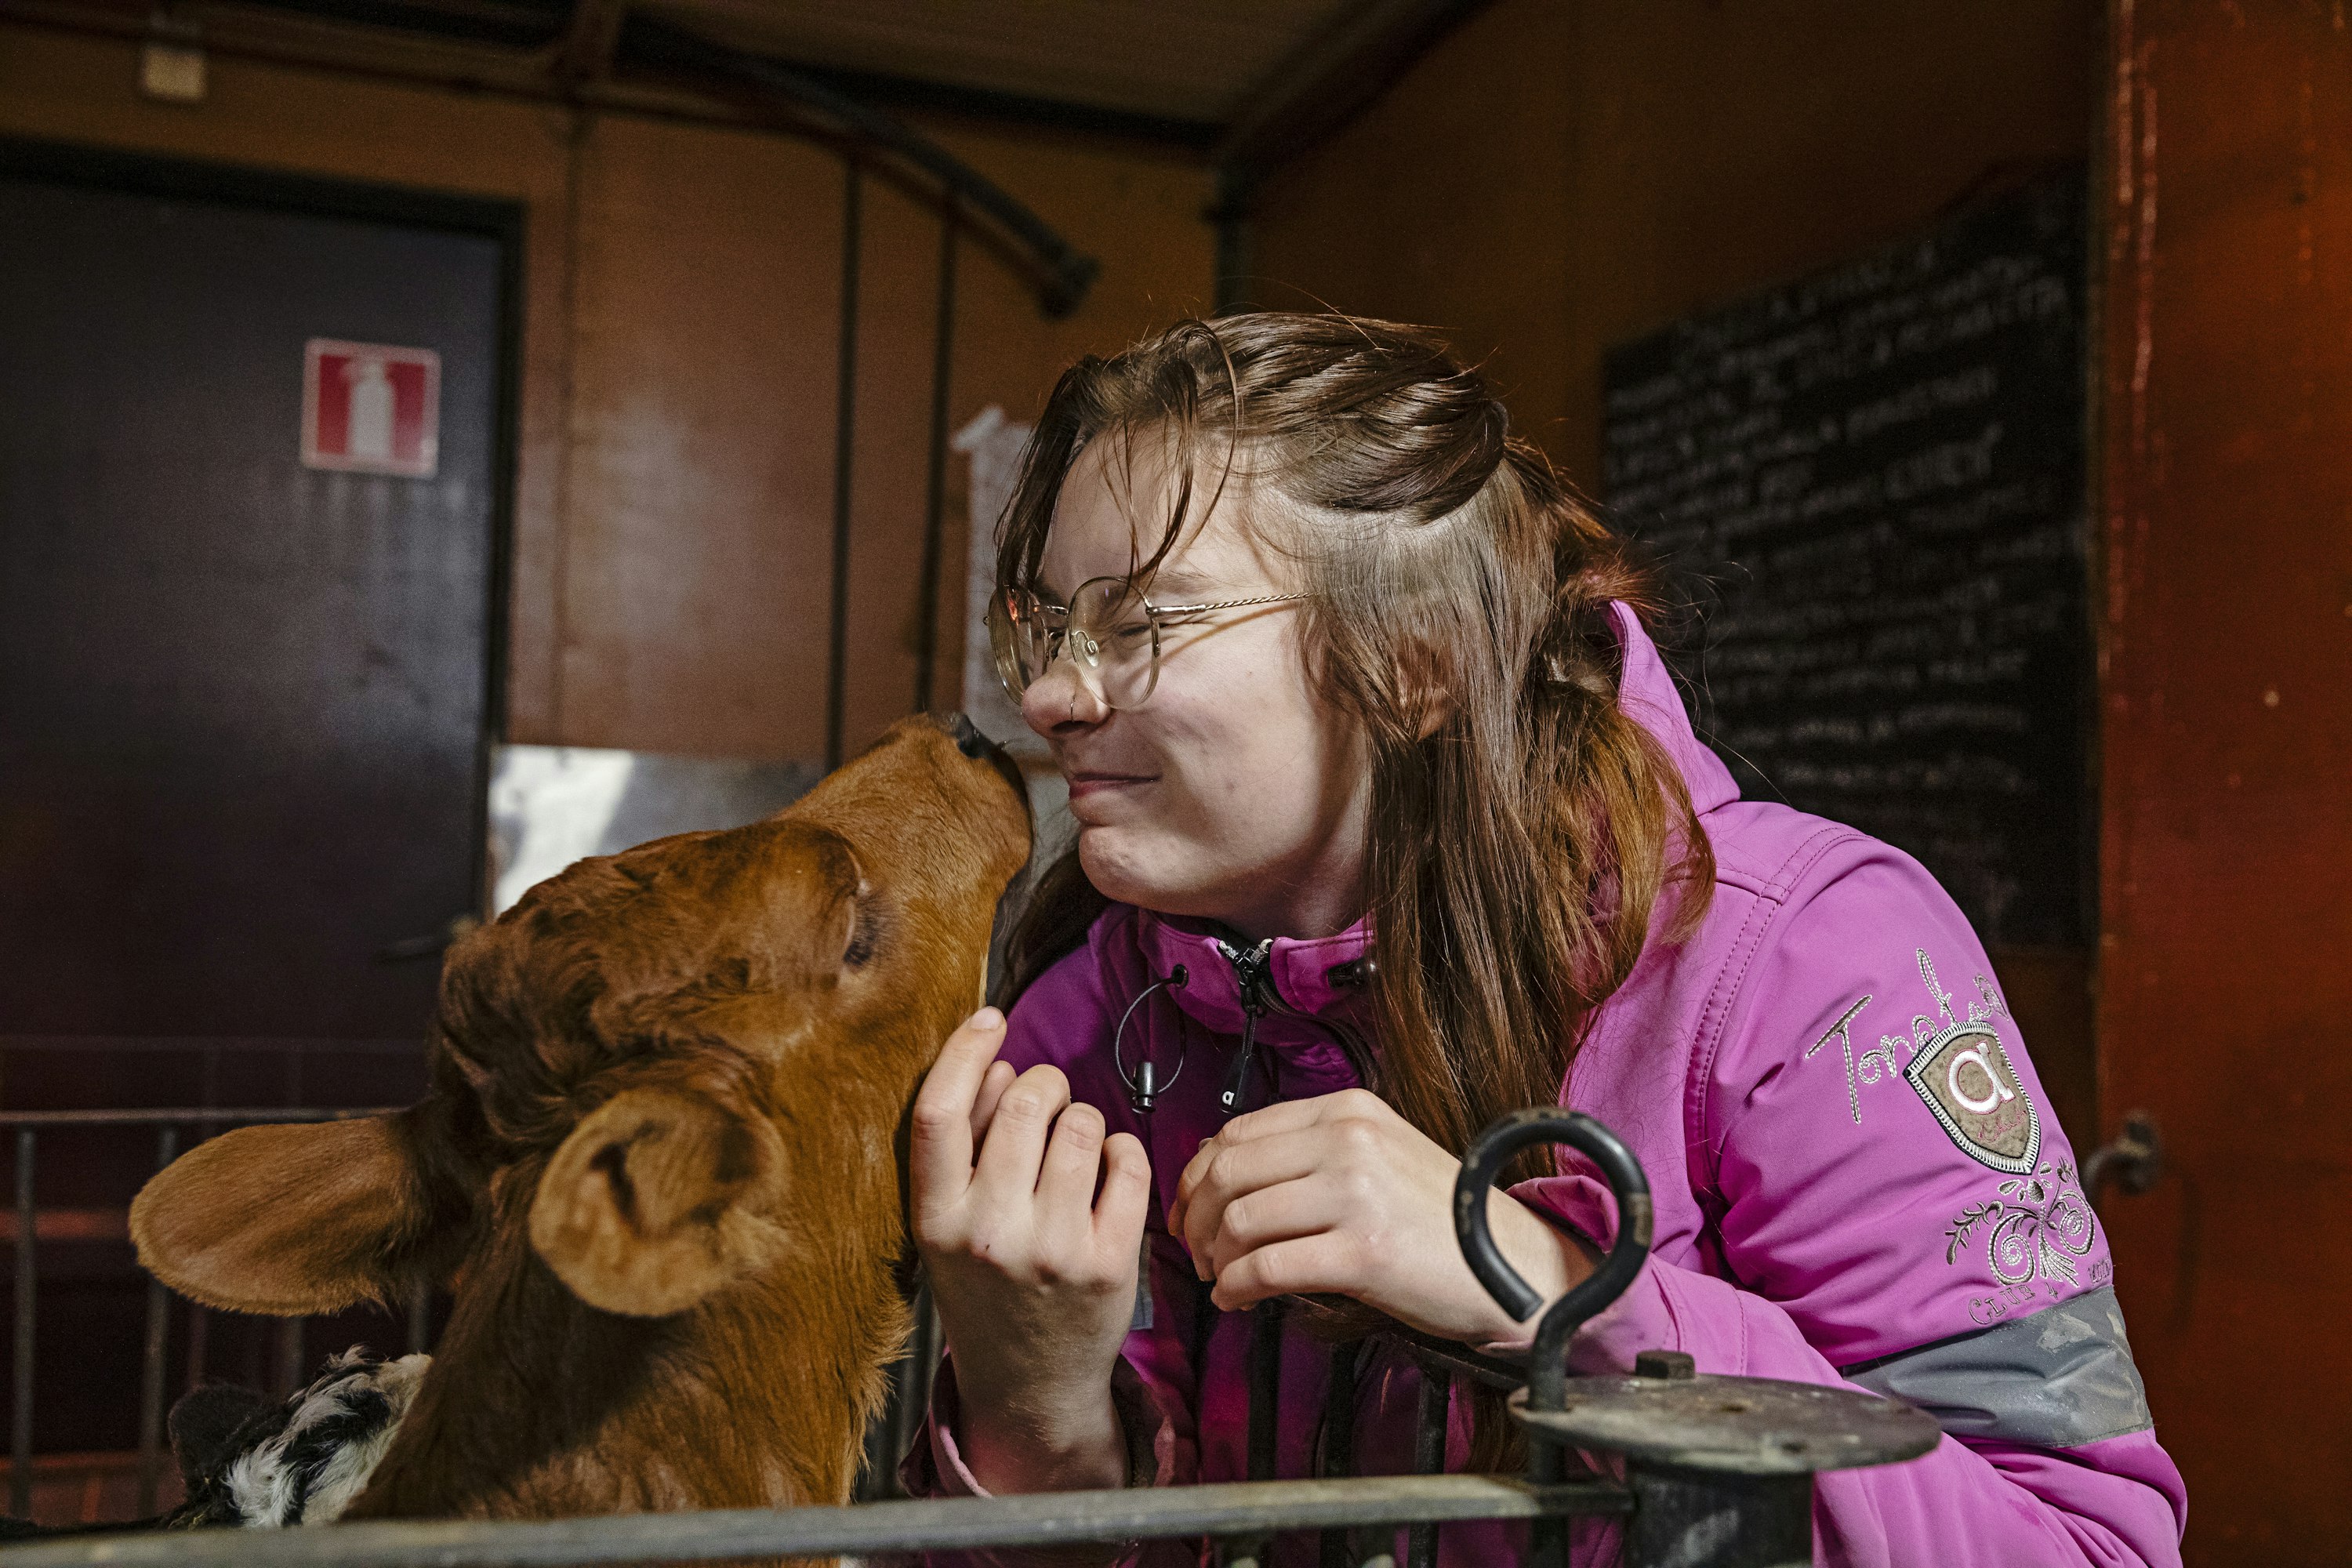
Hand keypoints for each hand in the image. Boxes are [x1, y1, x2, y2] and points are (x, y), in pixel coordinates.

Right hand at [910, 1008, 1151, 1492]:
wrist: (1030, 1385)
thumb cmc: (988, 1288)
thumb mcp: (950, 1225)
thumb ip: (966, 1147)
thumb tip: (1000, 1064)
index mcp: (935, 1221)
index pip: (938, 1113)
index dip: (963, 1051)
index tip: (990, 1018)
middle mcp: (990, 1235)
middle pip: (1023, 1103)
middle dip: (1043, 1085)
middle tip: (1047, 1102)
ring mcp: (1054, 1250)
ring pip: (1083, 1123)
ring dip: (1084, 1117)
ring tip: (1075, 1148)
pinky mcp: (1111, 1262)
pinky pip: (1129, 1159)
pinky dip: (1123, 1149)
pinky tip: (1108, 1169)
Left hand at [1168, 1088, 1591, 1344]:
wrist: (1514, 1263)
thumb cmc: (1439, 1218)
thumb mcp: (1378, 1155)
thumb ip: (1310, 1151)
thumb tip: (1223, 1169)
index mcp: (1347, 1110)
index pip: (1236, 1132)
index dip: (1195, 1176)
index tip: (1188, 1210)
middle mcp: (1348, 1140)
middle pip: (1227, 1173)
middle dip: (1196, 1219)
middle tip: (1195, 1252)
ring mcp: (1357, 1193)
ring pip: (1241, 1220)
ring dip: (1215, 1258)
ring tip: (1220, 1279)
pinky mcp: (1365, 1251)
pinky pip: (1268, 1268)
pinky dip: (1237, 1287)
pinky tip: (1237, 1300)